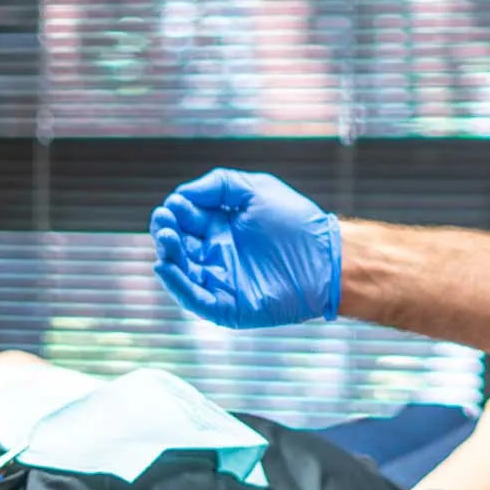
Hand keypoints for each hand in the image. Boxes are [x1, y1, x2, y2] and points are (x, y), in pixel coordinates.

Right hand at [149, 169, 340, 329]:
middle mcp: (216, 253)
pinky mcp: (226, 305)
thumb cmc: (297, 221)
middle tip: (164, 222)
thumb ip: (219, 184)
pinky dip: (177, 286)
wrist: (326, 257)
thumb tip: (181, 193)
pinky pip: (195, 299)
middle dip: (166, 232)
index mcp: (221, 227)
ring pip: (181, 271)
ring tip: (167, 239)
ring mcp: (220, 280)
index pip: (186, 219)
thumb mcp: (256, 189)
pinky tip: (166, 267)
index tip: (174, 204)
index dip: (176, 211)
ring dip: (168, 256)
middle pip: (178, 245)